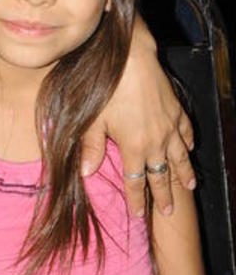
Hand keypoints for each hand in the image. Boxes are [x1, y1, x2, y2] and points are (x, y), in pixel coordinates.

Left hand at [81, 18, 193, 215]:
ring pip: (180, 157)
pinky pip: (186, 131)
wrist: (132, 60)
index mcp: (135, 148)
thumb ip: (91, 148)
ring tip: (188, 187)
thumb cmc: (107, 88)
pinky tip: (189, 148)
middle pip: (162, 176)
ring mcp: (170, 126)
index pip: (136, 182)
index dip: (137, 200)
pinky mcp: (176, 110)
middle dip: (165, 196)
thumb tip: (85, 174)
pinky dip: (188, 142)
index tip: (138, 214)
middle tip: (168, 213)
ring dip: (183, 174)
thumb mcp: (93, 121)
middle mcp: (156, 142)